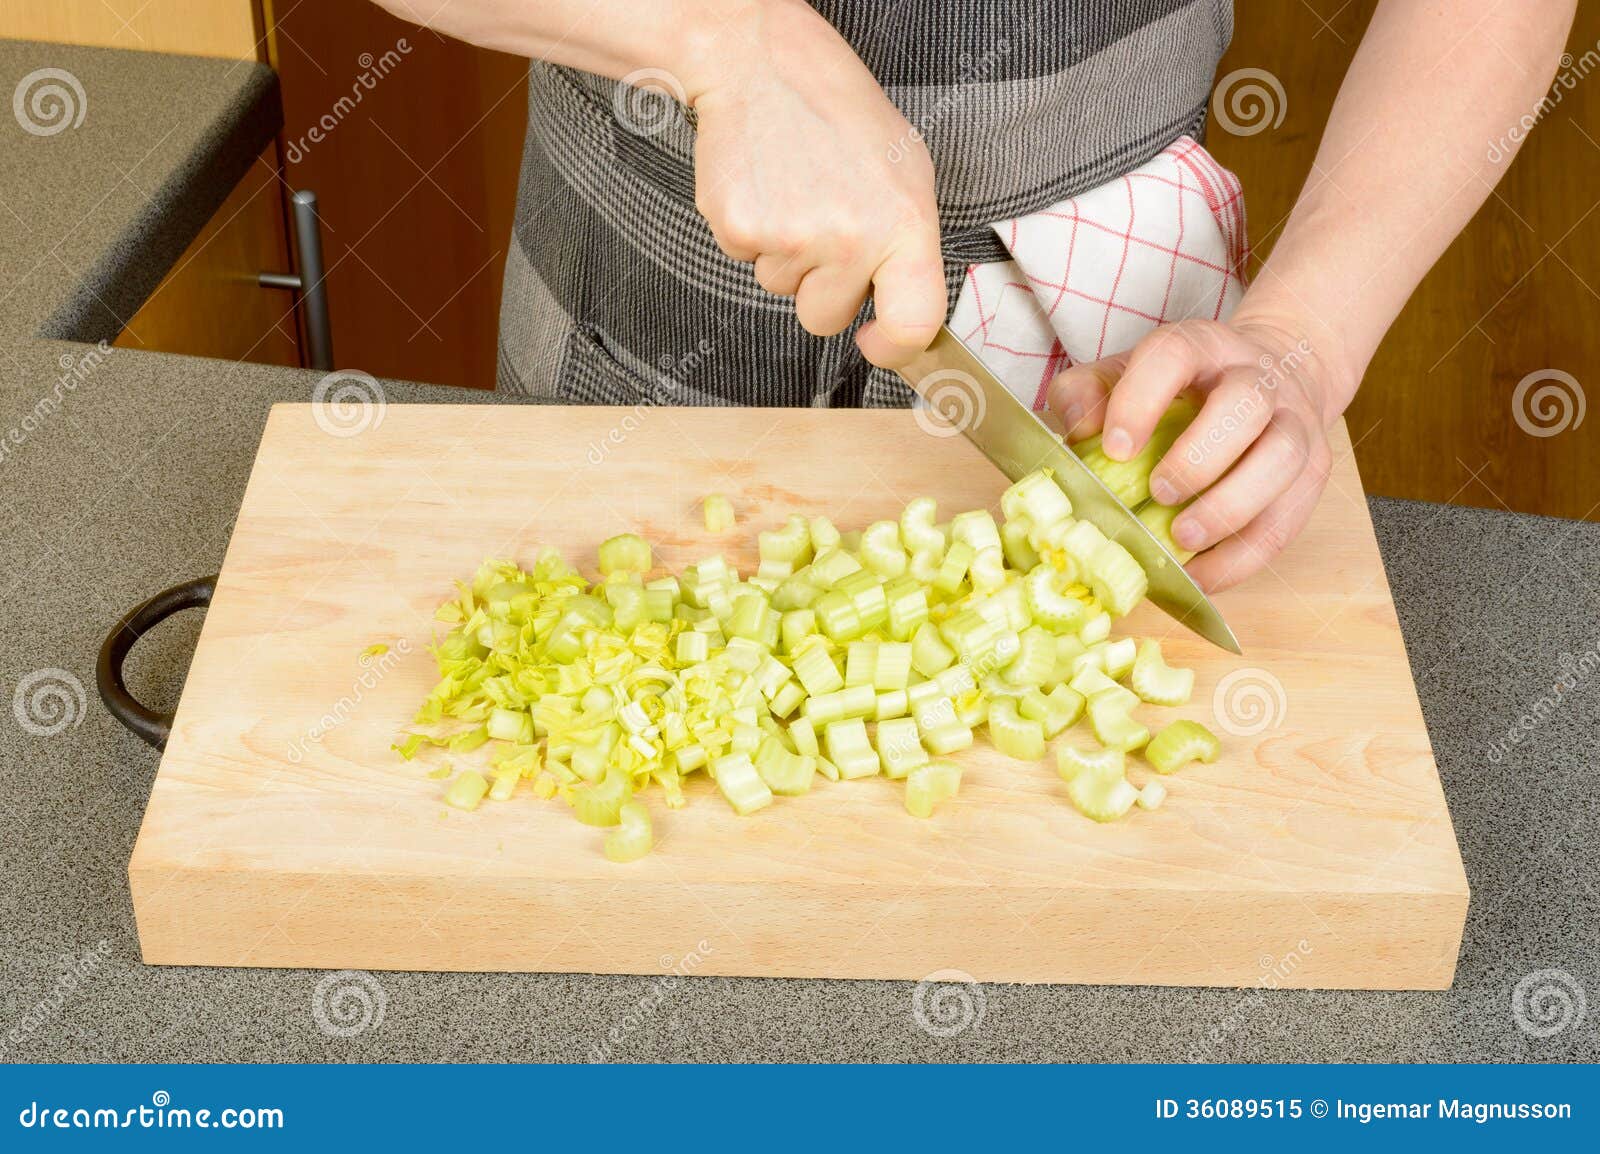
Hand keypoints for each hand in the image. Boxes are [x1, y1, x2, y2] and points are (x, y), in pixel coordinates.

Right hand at [685, 2, 944, 367]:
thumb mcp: (906, 174)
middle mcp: (850, 238)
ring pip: (782, 288)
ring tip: (795, 189)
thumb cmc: (840, 116)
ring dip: (785, 251)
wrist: (763, 64)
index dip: (894, 347)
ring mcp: (791, 237)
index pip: (914, 322)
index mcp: (904, 224)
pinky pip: (745, 260)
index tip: (877, 342)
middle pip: (826, 317)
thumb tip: (907, 317)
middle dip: (822, 285)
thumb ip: (909, 248)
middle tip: (824, 219)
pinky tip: (765, 185)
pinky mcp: (740, 228)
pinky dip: (752, 230)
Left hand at [1047, 315, 1348, 591]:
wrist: (1273, 377)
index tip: (1115, 448)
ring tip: (1183, 538)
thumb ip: (1086, 392)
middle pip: (1244, 405)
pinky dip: (1242, 557)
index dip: (1142, 400)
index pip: (1175, 355)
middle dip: (1199, 457)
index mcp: (1202, 347)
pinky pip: (1288, 519)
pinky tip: (1200, 576)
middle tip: (1159, 492)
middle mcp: (1257, 378)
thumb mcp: (1126, 374)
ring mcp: (1294, 423)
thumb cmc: (1182, 388)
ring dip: (1231, 507)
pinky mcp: (1311, 473)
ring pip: (1282, 459)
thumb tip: (1075, 430)